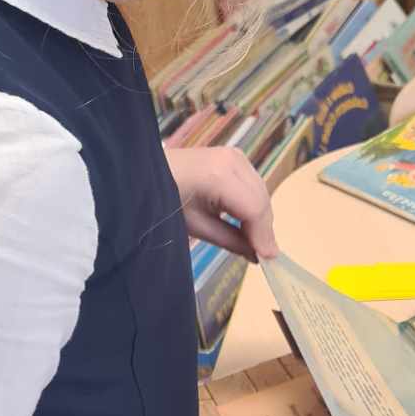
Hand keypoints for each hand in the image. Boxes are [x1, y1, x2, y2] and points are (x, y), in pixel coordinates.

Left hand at [166, 146, 277, 261]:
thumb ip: (231, 240)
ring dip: (260, 218)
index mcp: (220, 175)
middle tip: (260, 255)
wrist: (145, 173)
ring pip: (261, 192)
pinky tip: (245, 222)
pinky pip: (254, 185)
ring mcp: (235, 155)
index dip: (263, 236)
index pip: (254, 209)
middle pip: (261, 200)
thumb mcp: (196, 226)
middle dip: (263, 228)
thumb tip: (258, 256)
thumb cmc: (163, 200)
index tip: (268, 260)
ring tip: (251, 241)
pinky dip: (253, 204)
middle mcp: (233, 160)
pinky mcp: (234, 156)